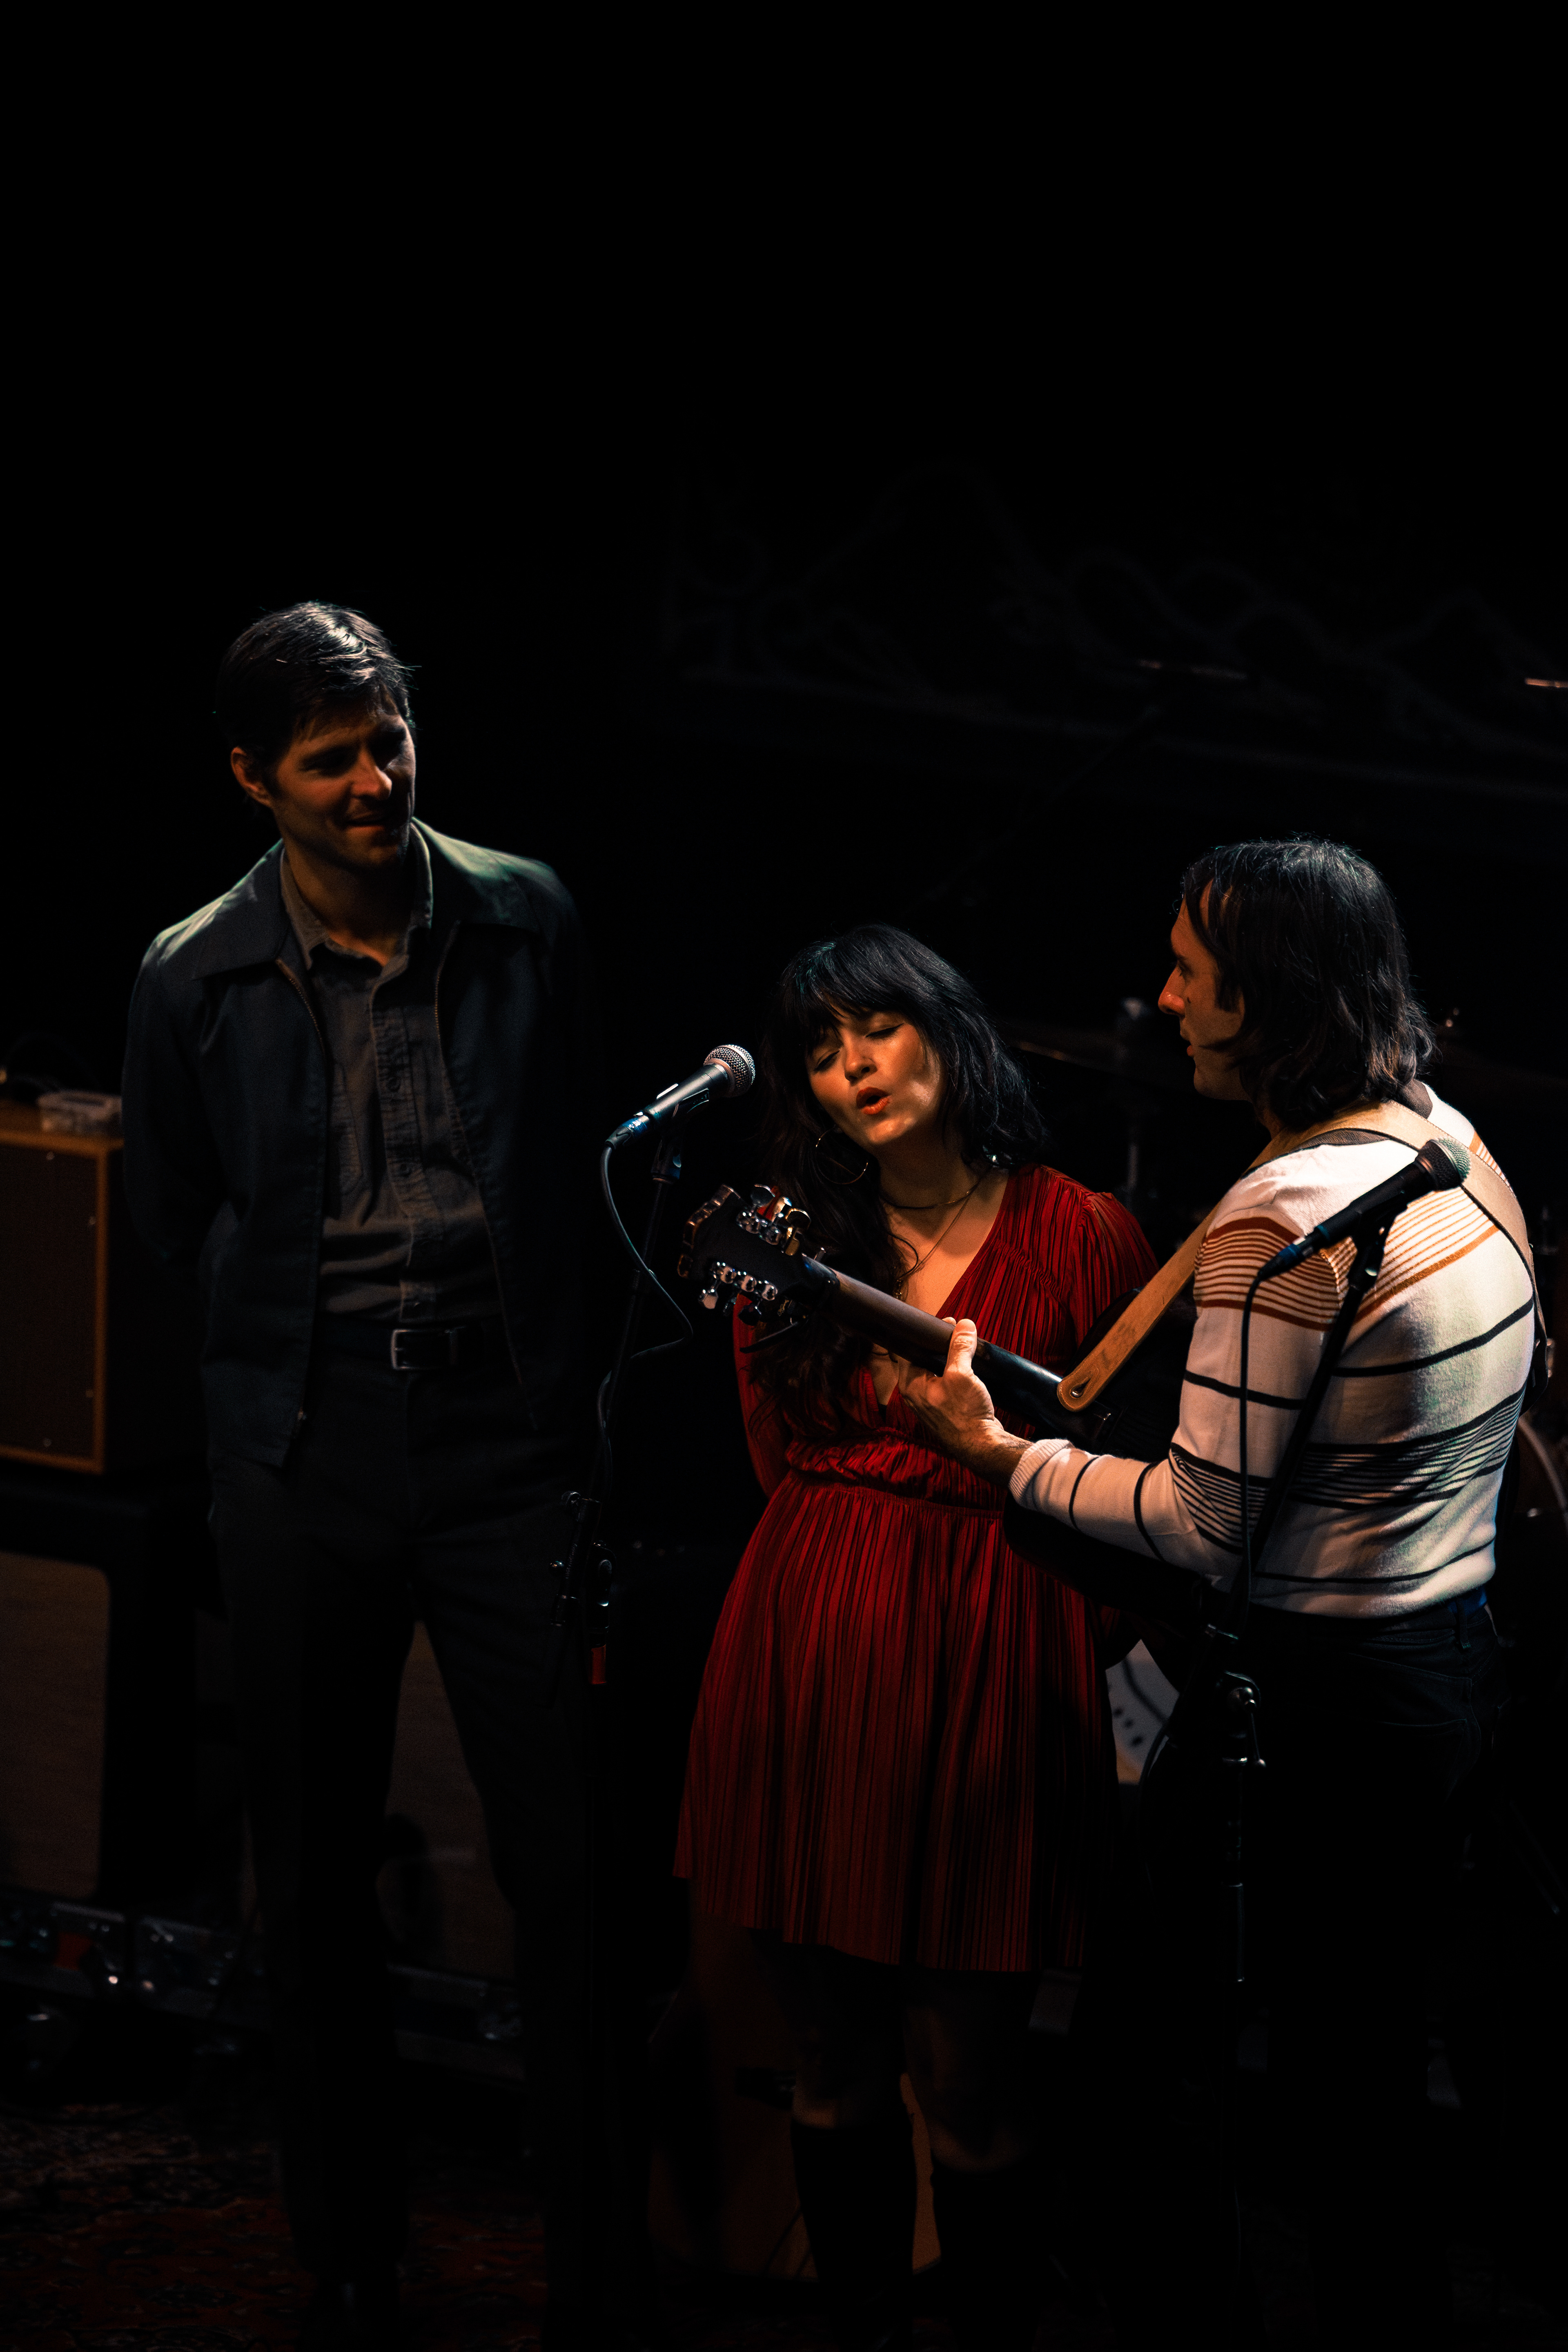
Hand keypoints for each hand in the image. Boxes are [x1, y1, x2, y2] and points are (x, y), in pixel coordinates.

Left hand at [897, 1318, 1030, 1488]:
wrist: (983, 1445)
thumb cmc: (965, 1414)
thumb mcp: (962, 1375)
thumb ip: (960, 1348)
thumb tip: (963, 1325)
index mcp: (910, 1385)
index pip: (910, 1350)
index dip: (925, 1335)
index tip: (943, 1325)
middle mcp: (916, 1394)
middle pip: (924, 1360)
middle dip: (940, 1346)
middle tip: (956, 1333)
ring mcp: (931, 1403)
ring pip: (937, 1372)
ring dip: (950, 1359)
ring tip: (965, 1347)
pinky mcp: (946, 1408)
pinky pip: (947, 1383)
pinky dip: (957, 1373)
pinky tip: (970, 1367)